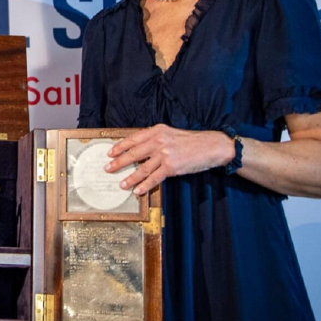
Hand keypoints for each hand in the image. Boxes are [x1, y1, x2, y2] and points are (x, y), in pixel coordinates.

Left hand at [105, 125, 234, 194]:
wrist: (211, 146)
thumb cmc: (191, 142)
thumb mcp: (170, 134)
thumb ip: (155, 139)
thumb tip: (138, 149)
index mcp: (157, 130)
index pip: (133, 139)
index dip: (120, 146)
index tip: (110, 153)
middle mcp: (158, 141)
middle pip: (133, 153)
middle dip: (119, 162)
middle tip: (108, 168)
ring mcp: (165, 154)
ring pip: (142, 168)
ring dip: (130, 177)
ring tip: (121, 184)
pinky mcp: (172, 167)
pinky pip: (154, 178)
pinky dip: (145, 185)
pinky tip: (138, 190)